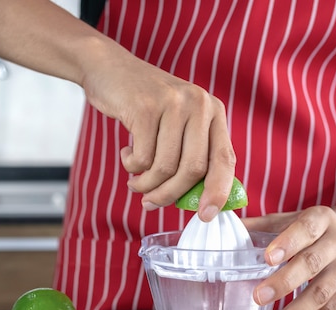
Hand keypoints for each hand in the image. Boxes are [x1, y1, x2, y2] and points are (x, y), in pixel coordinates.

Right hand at [81, 46, 235, 221]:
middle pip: (193, 169)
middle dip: (170, 195)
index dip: (218, 191)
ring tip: (134, 180)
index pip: (224, 159)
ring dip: (146, 184)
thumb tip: (198, 204)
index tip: (206, 215)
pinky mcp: (146, 107)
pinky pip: (142, 157)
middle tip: (150, 203)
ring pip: (165, 167)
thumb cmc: (145, 106)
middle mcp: (199, 105)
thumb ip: (191, 155)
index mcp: (213, 111)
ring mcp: (173, 103)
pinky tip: (126, 154)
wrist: (110, 69)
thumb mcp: (177, 124)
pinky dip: (131, 166)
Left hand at [242, 206, 335, 309]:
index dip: (288, 243)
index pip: (305, 229)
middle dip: (284, 283)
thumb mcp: (289, 220)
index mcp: (322, 218)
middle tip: (258, 298)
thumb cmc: (311, 230)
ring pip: (322, 293)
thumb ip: (260, 226)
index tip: (267, 259)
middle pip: (312, 263)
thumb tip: (220, 227)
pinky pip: (330, 308)